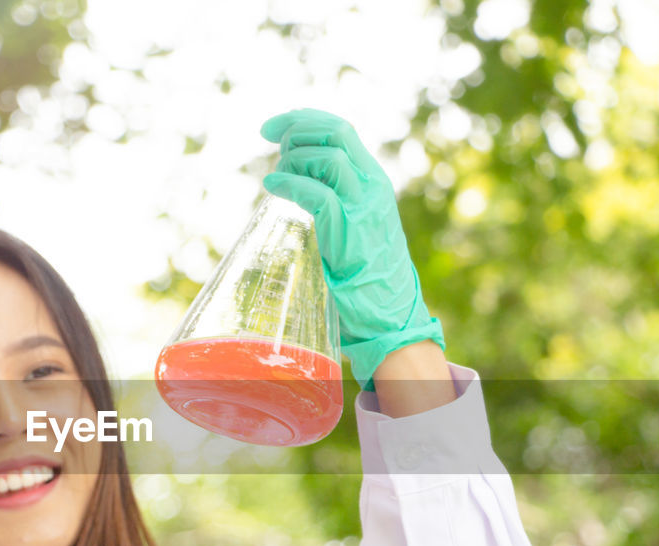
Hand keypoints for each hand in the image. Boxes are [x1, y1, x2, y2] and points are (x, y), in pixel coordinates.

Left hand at [260, 109, 443, 388]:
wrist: (390, 312)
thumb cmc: (365, 274)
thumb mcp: (353, 223)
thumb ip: (334, 198)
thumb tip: (297, 180)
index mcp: (373, 180)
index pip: (341, 129)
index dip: (305, 119)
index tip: (273, 128)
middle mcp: (372, 187)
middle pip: (336, 133)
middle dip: (296, 128)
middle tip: (268, 140)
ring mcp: (364, 208)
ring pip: (328, 158)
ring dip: (293, 159)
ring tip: (275, 177)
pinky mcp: (351, 231)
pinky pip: (318, 194)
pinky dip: (290, 184)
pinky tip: (272, 187)